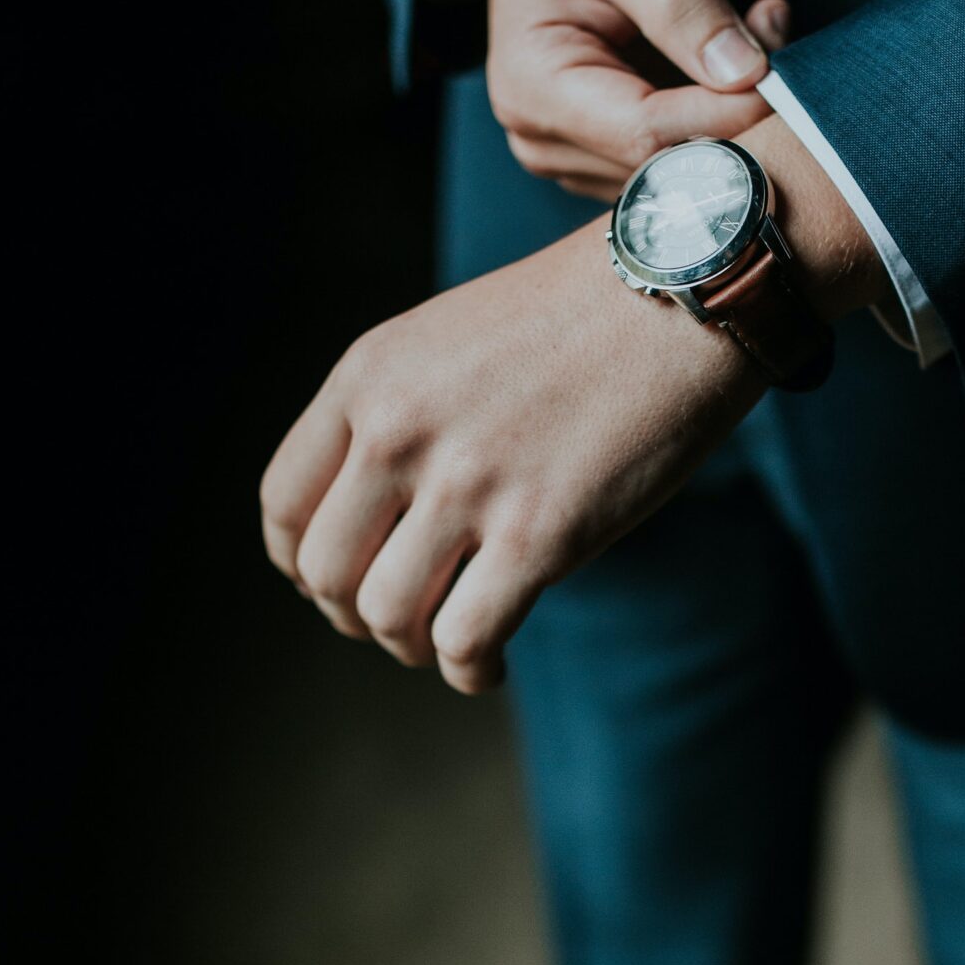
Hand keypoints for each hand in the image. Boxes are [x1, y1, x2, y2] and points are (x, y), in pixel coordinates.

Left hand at [259, 120, 887, 691]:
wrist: (680, 293)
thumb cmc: (575, 320)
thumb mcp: (447, 339)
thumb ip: (395, 411)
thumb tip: (372, 512)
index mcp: (368, 378)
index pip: (284, 504)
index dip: (300, 564)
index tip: (338, 582)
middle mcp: (400, 431)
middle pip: (326, 574)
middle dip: (355, 616)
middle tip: (401, 622)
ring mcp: (467, 485)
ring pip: (388, 616)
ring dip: (412, 647)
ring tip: (449, 642)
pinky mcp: (539, 534)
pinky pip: (465, 641)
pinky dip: (469, 671)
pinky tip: (490, 666)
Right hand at [461, 0, 789, 199]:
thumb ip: (681, 2)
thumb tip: (743, 73)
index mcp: (532, 88)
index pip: (646, 133)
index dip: (724, 114)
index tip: (780, 73)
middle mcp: (545, 139)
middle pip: (667, 163)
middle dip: (735, 113)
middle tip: (773, 33)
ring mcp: (577, 156)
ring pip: (685, 168)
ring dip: (736, 114)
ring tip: (751, 31)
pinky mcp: (612, 155)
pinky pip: (685, 158)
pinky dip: (723, 116)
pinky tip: (730, 60)